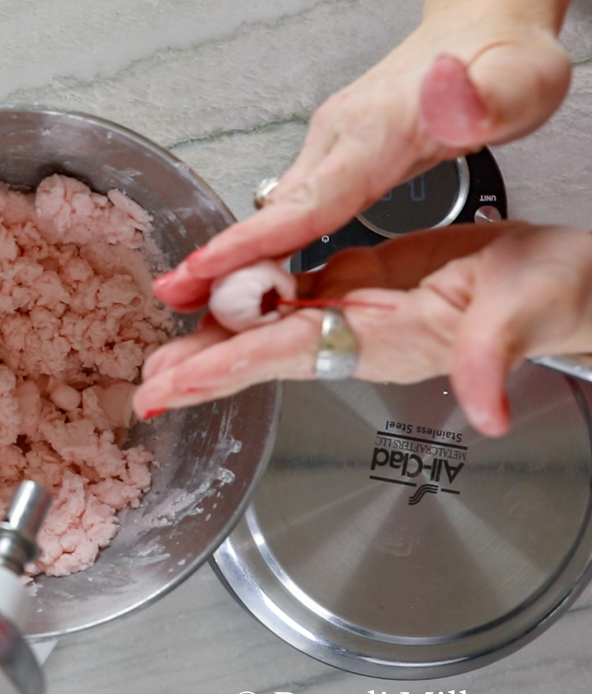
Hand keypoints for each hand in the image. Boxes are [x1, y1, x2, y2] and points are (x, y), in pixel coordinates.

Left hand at [133, 222, 591, 436]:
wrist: (573, 285)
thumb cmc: (559, 297)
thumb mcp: (528, 312)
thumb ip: (496, 356)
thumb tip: (485, 411)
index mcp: (387, 340)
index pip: (288, 353)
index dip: (228, 367)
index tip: (173, 385)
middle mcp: (362, 334)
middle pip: (263, 353)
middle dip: (201, 369)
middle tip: (145, 388)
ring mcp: (359, 312)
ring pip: (271, 326)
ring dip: (215, 336)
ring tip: (164, 352)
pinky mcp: (365, 283)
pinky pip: (296, 292)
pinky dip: (253, 294)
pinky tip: (220, 296)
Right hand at [151, 15, 571, 313]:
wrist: (485, 32)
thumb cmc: (508, 65)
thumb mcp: (520, 81)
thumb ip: (481, 97)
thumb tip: (444, 93)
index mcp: (376, 133)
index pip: (306, 200)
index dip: (253, 241)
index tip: (203, 271)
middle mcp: (339, 140)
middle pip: (273, 213)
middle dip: (220, 260)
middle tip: (169, 298)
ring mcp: (330, 149)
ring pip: (275, 213)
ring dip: (234, 260)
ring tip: (193, 304)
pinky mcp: (333, 159)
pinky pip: (289, 211)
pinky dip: (261, 246)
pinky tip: (246, 278)